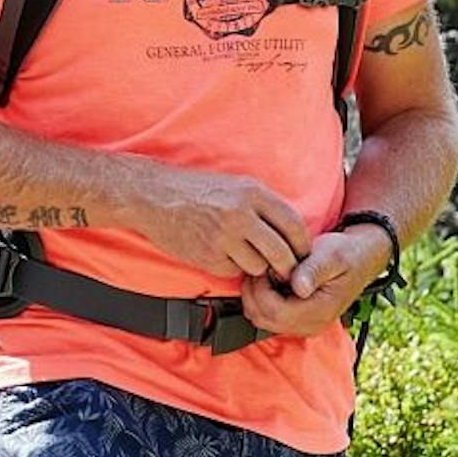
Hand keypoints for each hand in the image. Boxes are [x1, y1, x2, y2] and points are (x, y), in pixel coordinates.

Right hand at [125, 166, 318, 285]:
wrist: (154, 196)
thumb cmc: (196, 190)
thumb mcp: (236, 185)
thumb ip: (264, 205)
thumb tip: (292, 231)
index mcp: (252, 193)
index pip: (293, 224)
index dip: (302, 244)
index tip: (302, 253)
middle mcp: (240, 214)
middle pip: (281, 252)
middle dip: (287, 266)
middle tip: (285, 270)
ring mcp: (223, 237)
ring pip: (258, 266)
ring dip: (256, 266)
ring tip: (245, 255)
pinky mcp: (207, 256)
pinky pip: (234, 271)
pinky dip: (232, 267)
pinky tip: (222, 253)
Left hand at [240, 220, 395, 340]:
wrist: (360, 258)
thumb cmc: (347, 254)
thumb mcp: (333, 255)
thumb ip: (314, 270)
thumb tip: (299, 287)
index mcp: (321, 311)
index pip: (275, 311)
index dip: (261, 289)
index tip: (266, 266)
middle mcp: (311, 325)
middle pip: (263, 319)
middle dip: (254, 293)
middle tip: (262, 267)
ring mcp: (304, 325)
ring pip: (261, 319)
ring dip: (256, 296)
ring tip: (267, 272)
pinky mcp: (298, 321)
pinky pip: (268, 317)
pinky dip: (262, 299)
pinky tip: (271, 280)